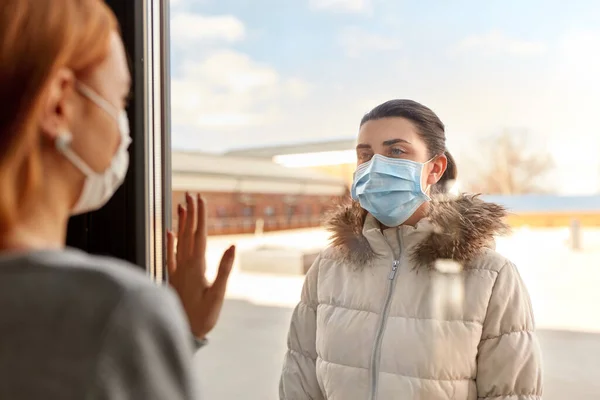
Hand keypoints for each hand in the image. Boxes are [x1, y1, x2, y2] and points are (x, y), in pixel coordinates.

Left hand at [167, 192, 235, 338]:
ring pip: (178, 241)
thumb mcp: (218, 294)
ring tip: (181, 206)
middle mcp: (185, 265)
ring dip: (180, 223)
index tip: (201, 199)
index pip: (199, 235)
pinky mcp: (173, 278)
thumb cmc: (203, 316)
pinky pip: (170, 255)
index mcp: (197, 266)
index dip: (200, 216)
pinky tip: (169, 232)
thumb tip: (233, 245)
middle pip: (188, 233)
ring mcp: (177, 270)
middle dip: (190, 213)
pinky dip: (170, 242)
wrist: (183, 332)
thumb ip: (224, 269)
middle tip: (191, 195)